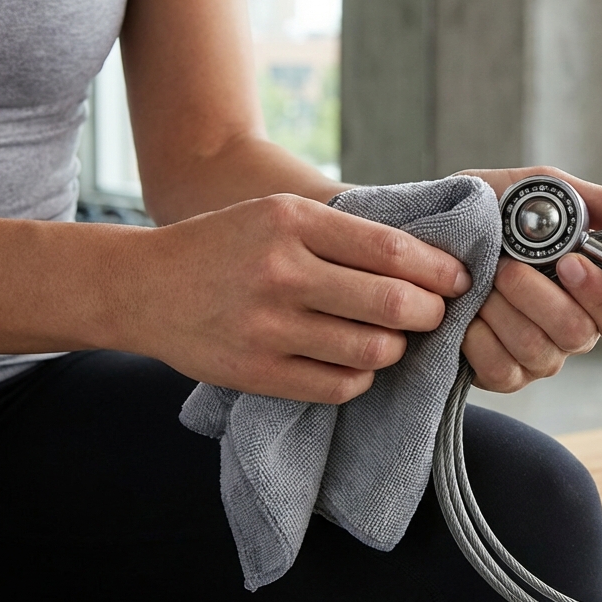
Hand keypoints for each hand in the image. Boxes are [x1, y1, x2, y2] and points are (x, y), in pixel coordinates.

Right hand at [128, 194, 470, 402]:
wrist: (142, 287)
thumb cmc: (229, 245)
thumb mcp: (281, 214)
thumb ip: (347, 232)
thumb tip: (432, 258)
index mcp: (292, 222)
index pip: (392, 251)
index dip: (439, 270)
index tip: (458, 280)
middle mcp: (281, 272)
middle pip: (393, 304)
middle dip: (430, 313)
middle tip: (434, 314)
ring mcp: (267, 327)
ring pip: (374, 351)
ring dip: (397, 348)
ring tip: (392, 337)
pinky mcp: (257, 373)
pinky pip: (341, 386)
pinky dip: (362, 377)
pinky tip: (356, 360)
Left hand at [457, 167, 601, 391]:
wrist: (427, 227)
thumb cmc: (495, 208)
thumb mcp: (549, 192)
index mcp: (596, 293)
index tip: (571, 262)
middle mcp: (574, 331)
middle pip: (581, 336)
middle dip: (539, 297)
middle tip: (509, 265)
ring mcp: (538, 358)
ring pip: (539, 352)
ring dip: (502, 308)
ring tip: (482, 278)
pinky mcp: (500, 375)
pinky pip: (502, 371)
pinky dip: (479, 336)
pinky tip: (466, 311)